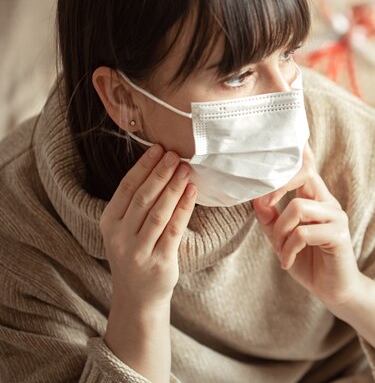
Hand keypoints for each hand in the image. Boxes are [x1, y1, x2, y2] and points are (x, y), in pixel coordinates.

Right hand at [99, 144, 196, 309]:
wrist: (138, 297)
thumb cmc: (136, 254)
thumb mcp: (125, 229)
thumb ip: (136, 204)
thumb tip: (160, 166)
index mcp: (109, 223)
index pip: (126, 188)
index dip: (143, 166)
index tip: (158, 148)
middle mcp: (120, 236)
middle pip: (143, 198)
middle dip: (160, 173)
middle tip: (176, 155)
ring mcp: (139, 251)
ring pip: (158, 212)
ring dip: (174, 188)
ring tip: (186, 169)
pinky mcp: (159, 262)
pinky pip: (173, 229)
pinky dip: (184, 208)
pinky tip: (192, 192)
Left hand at [253, 143, 361, 306]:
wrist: (333, 291)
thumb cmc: (309, 262)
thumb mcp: (282, 239)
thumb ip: (270, 219)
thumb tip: (256, 199)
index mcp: (317, 199)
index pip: (306, 167)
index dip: (290, 159)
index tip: (265, 168)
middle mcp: (328, 203)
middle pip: (304, 175)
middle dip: (277, 188)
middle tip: (263, 206)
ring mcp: (336, 217)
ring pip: (298, 207)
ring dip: (281, 231)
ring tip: (280, 251)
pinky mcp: (339, 235)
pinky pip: (304, 233)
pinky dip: (289, 248)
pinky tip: (287, 262)